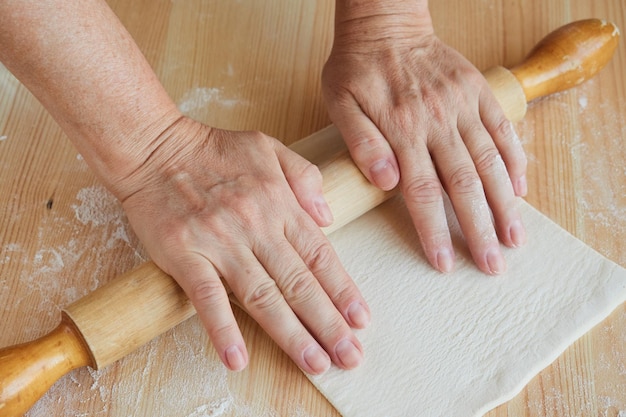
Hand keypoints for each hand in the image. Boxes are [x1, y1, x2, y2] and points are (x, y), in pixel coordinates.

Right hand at [116, 117, 369, 373]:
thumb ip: (305, 178)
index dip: (343, 290)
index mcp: (279, 203)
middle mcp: (256, 226)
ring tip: (315, 362)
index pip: (319, 255)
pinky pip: (207, 298)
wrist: (153, 148)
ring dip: (291, 334)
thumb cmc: (212, 150)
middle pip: (299, 283)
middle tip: (350, 355)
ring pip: (263, 296)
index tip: (360, 319)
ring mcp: (221, 243)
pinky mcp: (185, 255)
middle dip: (328, 323)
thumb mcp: (268, 148)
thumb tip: (328, 216)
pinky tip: (237, 358)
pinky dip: (222, 329)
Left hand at [322, 12, 526, 273]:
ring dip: (505, 204)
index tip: (444, 263)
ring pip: (490, 162)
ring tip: (516, 238)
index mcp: (401, 130)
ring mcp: (463, 106)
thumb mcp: (341, 102)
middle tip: (493, 266)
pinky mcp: (478, 92)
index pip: (422, 192)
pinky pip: (503, 130)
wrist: (385, 24)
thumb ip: (361, 142)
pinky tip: (521, 189)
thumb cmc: (357, 68)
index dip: (434, 231)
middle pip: (463, 185)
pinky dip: (516, 160)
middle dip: (479, 230)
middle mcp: (438, 121)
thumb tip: (384, 181)